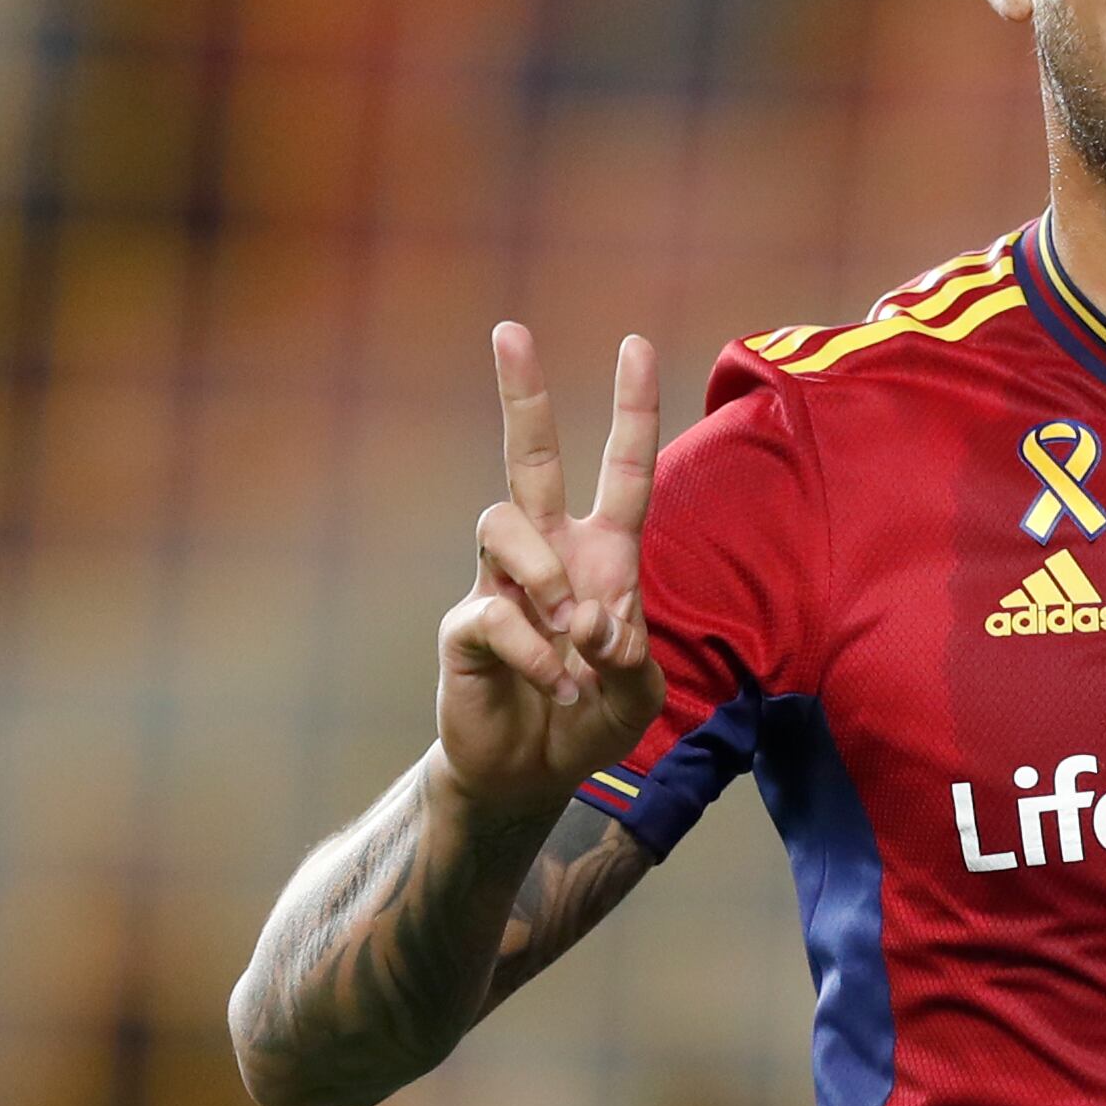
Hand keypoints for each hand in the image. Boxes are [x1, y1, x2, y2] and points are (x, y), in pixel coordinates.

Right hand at [434, 323, 666, 814]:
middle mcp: (548, 553)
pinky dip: (538, 653)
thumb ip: (632, 654)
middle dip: (520, 393)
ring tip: (574, 636)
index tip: (636, 343)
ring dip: (547, 577)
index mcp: (604, 554)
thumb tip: (593, 619)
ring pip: (501, 521)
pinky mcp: (466, 626)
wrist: (530, 775)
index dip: (631, 409)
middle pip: (528, 457)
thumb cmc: (591, 718)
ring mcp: (502, 585)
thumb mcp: (638, 692)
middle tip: (510, 330)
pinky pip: (497, 614)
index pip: (621, 469)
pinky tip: (556, 684)